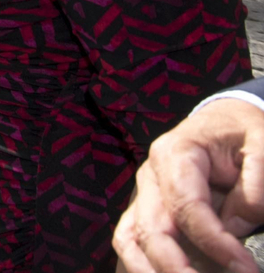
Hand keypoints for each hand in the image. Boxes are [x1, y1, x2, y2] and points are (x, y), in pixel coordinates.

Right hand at [114, 97, 263, 272]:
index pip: (186, 206)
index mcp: (175, 153)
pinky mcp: (145, 212)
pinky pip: (130, 243)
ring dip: (151, 271)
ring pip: (131, 240)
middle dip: (178, 268)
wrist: (222, 123)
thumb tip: (234, 225)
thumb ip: (256, 183)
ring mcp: (143, 195)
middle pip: (152, 229)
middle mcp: (150, 176)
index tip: (245, 267)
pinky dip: (139, 266)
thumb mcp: (261, 143)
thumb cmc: (242, 133)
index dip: (214, 242)